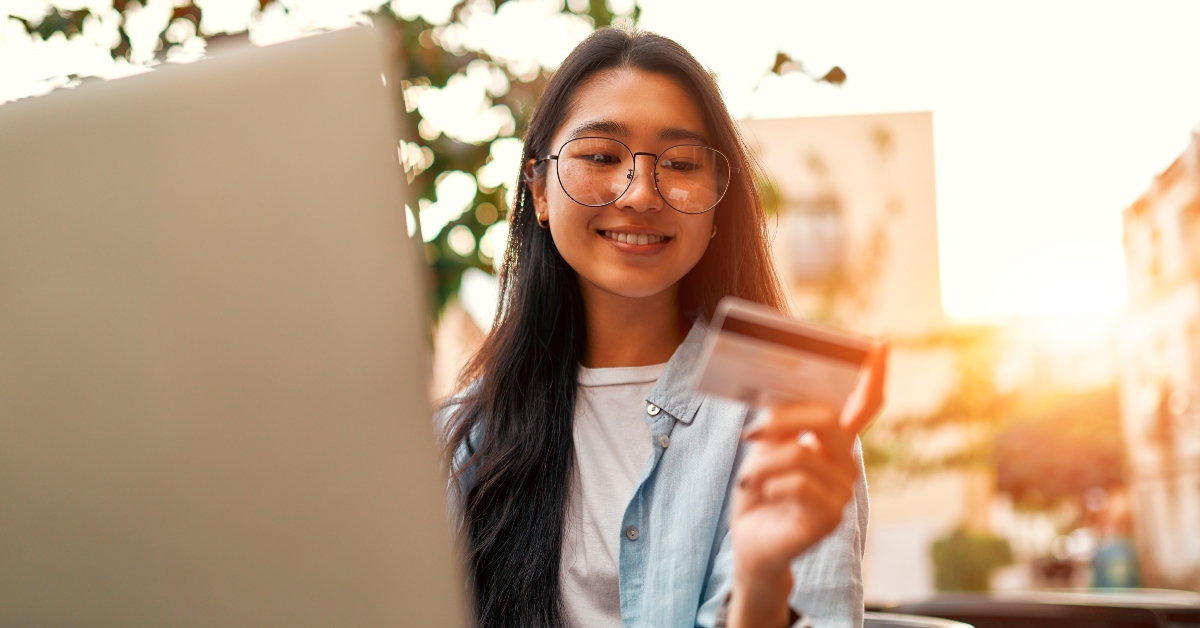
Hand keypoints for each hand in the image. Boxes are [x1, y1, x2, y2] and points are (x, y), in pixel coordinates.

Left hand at [727, 341, 887, 627]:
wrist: (751, 541)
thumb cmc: (759, 491)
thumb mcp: (764, 449)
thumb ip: (779, 425)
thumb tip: (779, 400)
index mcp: (833, 443)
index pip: (863, 406)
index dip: (873, 376)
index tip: (879, 344)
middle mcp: (846, 463)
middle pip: (828, 419)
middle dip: (785, 419)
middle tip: (750, 432)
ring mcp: (843, 491)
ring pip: (801, 454)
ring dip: (762, 464)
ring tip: (748, 479)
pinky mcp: (832, 516)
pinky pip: (797, 484)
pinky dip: (768, 485)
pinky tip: (762, 496)